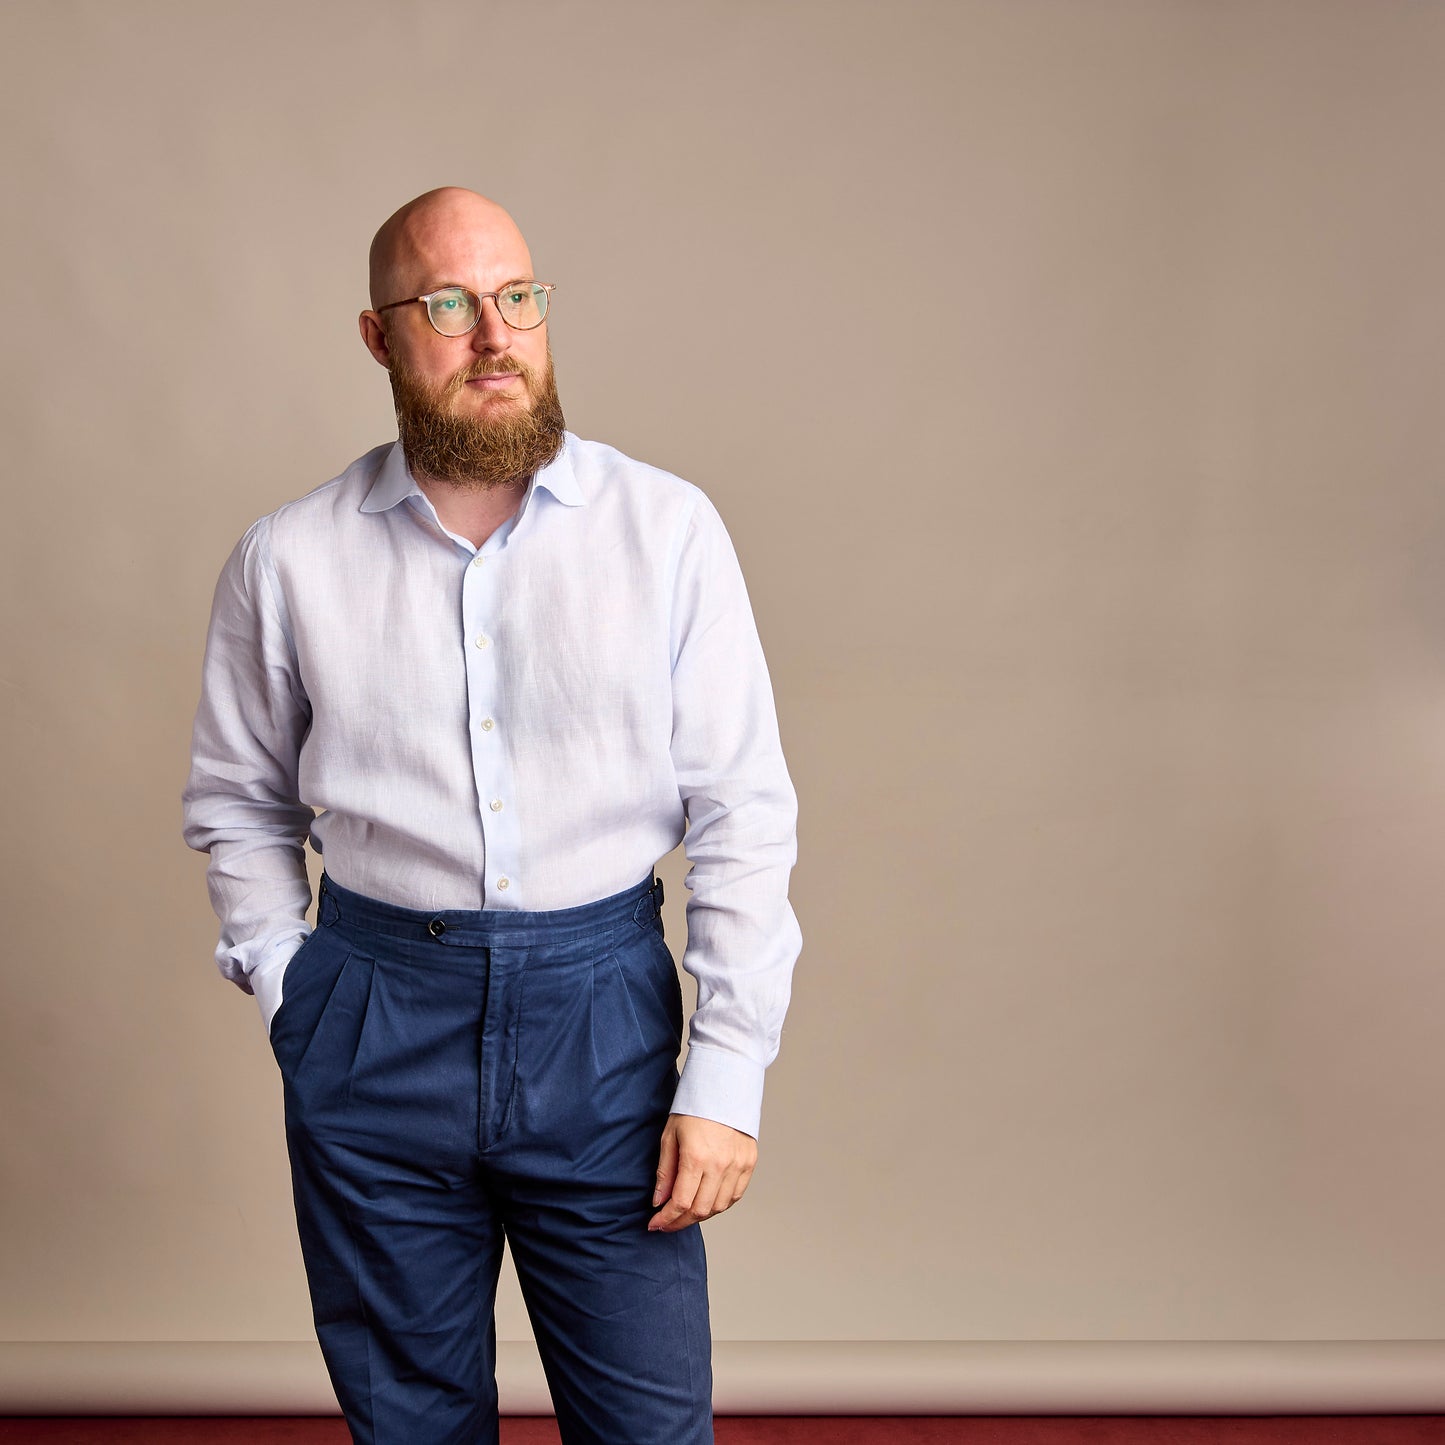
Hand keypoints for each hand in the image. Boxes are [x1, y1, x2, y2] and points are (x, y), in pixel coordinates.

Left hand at [648, 1113, 757, 1231]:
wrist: (724, 1087)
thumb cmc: (693, 1109)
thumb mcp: (670, 1136)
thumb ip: (665, 1172)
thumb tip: (659, 1201)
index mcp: (696, 1157)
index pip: (681, 1202)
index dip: (666, 1219)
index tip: (655, 1224)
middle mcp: (720, 1164)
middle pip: (700, 1210)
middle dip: (680, 1222)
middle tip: (667, 1223)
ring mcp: (738, 1164)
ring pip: (719, 1207)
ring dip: (700, 1214)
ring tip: (685, 1212)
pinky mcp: (749, 1162)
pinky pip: (735, 1196)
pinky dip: (720, 1204)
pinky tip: (707, 1202)